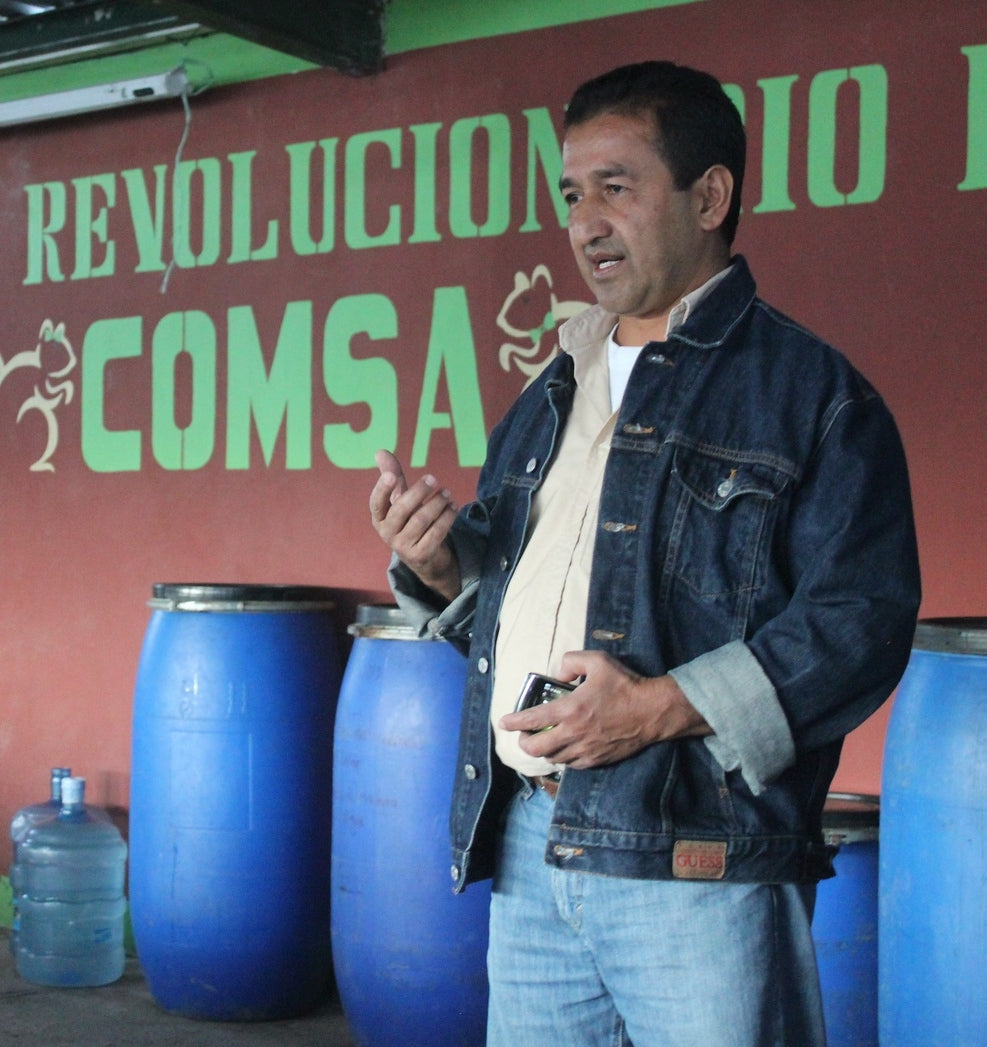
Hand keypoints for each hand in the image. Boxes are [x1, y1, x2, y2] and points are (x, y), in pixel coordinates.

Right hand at [369, 449, 461, 601]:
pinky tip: (453, 507)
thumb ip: (393, 476)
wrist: (423, 556)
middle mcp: (387, 533)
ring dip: (437, 503)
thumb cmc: (409, 520)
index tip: (392, 475)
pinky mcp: (420, 555)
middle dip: (419, 492)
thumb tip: (380, 451)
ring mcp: (403, 547)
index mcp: (379, 518)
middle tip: (433, 479)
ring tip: (448, 493)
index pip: (376, 503)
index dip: (383, 489)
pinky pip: (436, 533)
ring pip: (421, 520)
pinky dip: (446, 518)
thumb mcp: (400, 499)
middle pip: (402, 510)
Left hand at [499, 650, 710, 768]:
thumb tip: (557, 674)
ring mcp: (585, 750)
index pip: (532, 721)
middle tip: (524, 735)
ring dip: (544, 751)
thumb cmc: (625, 685)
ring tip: (544, 740)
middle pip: (536, 749)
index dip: (514, 722)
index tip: (504, 722)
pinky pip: (571, 764)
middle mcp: (573, 733)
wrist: (652, 712)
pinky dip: (563, 757)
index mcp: (570, 709)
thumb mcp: (597, 661)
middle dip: (524, 743)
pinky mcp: (596, 760)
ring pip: (553, 758)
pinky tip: (565, 747)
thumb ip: (571, 662)